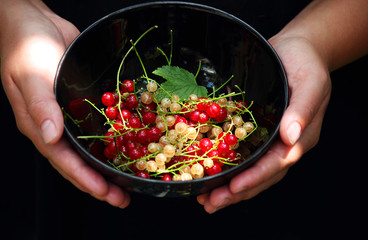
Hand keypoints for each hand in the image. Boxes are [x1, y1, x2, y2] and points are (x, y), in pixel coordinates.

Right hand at [0, 0, 129, 207]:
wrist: (35, 20)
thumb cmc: (26, 45)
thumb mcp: (31, 74)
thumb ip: (40, 106)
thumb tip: (51, 136)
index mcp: (38, 125)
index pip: (63, 160)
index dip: (84, 179)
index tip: (106, 193)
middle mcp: (53, 125)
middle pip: (77, 162)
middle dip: (99, 182)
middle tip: (122, 197)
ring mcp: (67, 115)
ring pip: (87, 150)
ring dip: (105, 168)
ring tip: (125, 182)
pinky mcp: (79, 103)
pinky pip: (94, 129)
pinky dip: (108, 143)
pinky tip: (123, 150)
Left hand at [197, 35, 331, 212]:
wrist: (294, 49)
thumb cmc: (306, 63)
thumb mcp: (311, 82)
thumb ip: (303, 109)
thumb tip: (292, 136)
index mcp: (300, 136)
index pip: (277, 164)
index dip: (256, 178)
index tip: (233, 188)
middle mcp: (283, 143)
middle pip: (261, 175)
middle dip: (236, 192)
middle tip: (210, 204)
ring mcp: (268, 138)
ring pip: (249, 169)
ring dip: (228, 187)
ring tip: (205, 200)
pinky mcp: (255, 130)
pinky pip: (240, 153)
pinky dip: (226, 166)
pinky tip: (208, 173)